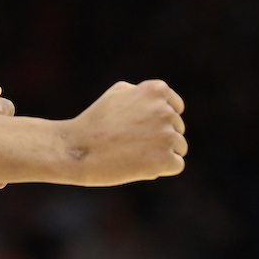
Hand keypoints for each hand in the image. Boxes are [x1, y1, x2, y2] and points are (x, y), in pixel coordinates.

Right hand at [62, 79, 186, 186]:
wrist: (78, 149)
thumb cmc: (95, 121)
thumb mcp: (116, 93)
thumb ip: (143, 93)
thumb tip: (166, 103)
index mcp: (156, 90)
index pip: (176, 107)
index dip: (158, 119)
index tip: (139, 126)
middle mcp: (165, 110)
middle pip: (178, 128)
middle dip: (159, 136)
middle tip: (130, 141)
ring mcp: (167, 135)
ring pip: (179, 147)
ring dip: (162, 153)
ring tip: (134, 153)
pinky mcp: (166, 160)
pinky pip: (176, 165)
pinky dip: (161, 168)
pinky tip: (139, 164)